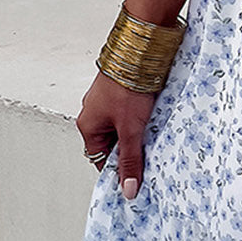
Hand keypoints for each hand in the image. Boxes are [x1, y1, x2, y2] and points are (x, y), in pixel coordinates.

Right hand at [76, 72, 156, 199]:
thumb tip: (128, 189)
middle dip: (131, 147)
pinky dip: (141, 116)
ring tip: (152, 130)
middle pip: (113, 142)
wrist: (139, 51)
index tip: (136, 177)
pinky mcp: (121, 90)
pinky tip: (153, 115)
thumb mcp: (130, 129)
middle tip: (149, 151)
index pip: (101, 159)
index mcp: (88, 126)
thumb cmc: (127, 86)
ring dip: (137, 131)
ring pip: (123, 126)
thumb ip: (130, 159)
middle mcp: (94, 113)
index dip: (118, 169)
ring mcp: (107, 100)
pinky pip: (130, 111)